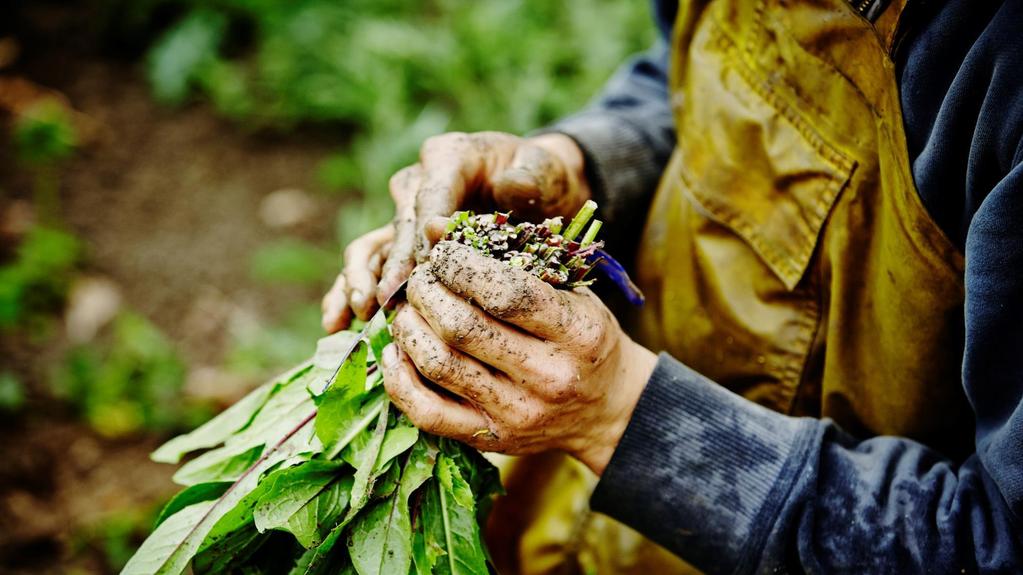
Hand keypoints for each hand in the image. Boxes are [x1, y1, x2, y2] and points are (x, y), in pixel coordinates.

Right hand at [321, 131, 590, 332]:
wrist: (539, 189)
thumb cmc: (542, 177)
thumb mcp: (544, 169)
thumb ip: (529, 178)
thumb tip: (507, 190)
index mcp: (448, 157)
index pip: (430, 198)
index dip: (424, 234)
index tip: (427, 267)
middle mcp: (419, 183)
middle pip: (398, 226)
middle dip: (392, 266)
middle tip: (388, 300)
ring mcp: (407, 215)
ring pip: (373, 247)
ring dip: (360, 280)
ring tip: (359, 313)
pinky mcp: (403, 243)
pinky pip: (372, 267)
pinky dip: (351, 291)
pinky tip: (339, 323)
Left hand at [381, 241, 656, 475]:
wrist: (607, 408)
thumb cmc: (582, 336)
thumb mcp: (570, 291)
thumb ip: (512, 260)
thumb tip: (434, 229)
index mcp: (577, 333)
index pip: (506, 294)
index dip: (462, 266)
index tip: (446, 253)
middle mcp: (549, 377)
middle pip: (463, 328)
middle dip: (428, 293)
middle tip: (421, 278)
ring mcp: (518, 413)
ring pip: (439, 365)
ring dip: (409, 328)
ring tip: (407, 309)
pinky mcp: (492, 439)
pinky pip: (428, 413)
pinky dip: (399, 379)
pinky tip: (396, 351)